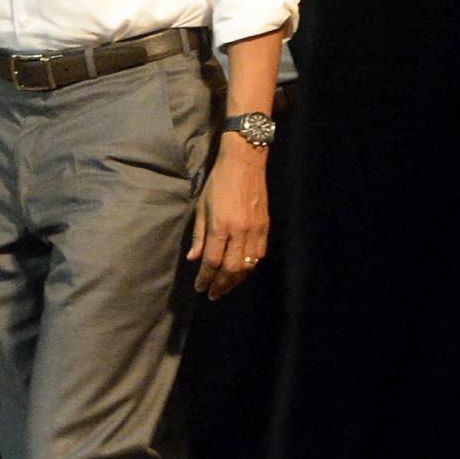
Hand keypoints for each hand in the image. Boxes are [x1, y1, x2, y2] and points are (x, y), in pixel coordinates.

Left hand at [189, 136, 268, 298]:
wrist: (245, 164)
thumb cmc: (217, 183)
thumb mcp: (201, 206)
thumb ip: (198, 234)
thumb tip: (194, 259)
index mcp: (220, 226)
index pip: (212, 261)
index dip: (205, 278)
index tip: (199, 288)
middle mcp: (239, 232)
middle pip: (231, 268)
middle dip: (221, 285)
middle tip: (212, 294)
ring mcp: (255, 231)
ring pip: (247, 265)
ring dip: (235, 280)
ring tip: (225, 288)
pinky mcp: (266, 228)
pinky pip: (259, 255)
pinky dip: (249, 267)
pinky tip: (241, 272)